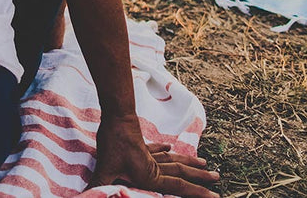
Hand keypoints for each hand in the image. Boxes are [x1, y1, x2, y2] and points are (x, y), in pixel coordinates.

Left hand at [90, 114, 218, 197]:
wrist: (116, 116)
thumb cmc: (112, 144)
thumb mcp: (105, 170)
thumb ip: (100, 187)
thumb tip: (88, 197)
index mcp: (151, 175)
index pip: (179, 187)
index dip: (197, 193)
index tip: (215, 195)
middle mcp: (154, 165)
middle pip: (182, 172)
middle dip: (199, 177)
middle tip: (217, 178)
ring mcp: (149, 153)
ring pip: (174, 160)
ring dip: (189, 162)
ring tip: (204, 163)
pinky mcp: (141, 143)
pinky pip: (157, 149)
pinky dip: (165, 149)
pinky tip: (171, 147)